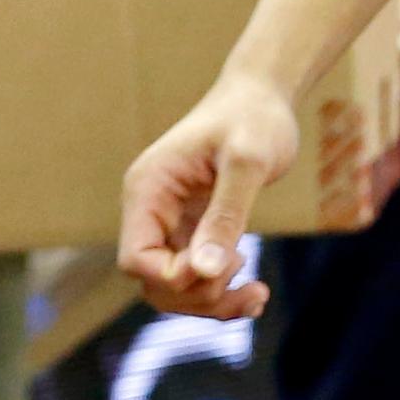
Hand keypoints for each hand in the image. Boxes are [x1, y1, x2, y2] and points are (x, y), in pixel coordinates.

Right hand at [117, 63, 304, 318]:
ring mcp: (170, 222)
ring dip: (212, 302)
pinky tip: (255, 291)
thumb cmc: (253, 118)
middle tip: (244, 268)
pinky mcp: (193, 230)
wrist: (263, 97)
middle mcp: (150, 209)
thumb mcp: (246, 162)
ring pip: (174, 289)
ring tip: (257, 291)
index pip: (136, 259)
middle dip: (197, 294)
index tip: (221, 264)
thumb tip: (205, 271)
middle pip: (154, 282)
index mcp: (148, 188)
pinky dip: (222, 295)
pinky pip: (196, 279)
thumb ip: (224, 215)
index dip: (173, 277)